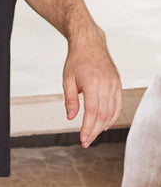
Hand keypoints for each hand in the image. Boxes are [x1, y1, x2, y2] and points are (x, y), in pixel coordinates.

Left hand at [63, 29, 122, 147]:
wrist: (90, 43)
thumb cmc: (76, 61)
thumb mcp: (67, 80)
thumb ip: (70, 100)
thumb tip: (71, 118)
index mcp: (93, 83)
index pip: (92, 112)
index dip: (88, 128)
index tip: (83, 140)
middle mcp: (106, 84)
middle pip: (103, 114)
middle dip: (94, 131)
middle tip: (86, 142)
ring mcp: (114, 84)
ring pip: (111, 111)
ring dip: (102, 126)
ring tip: (93, 136)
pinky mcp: (117, 83)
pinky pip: (118, 104)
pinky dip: (113, 116)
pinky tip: (105, 125)